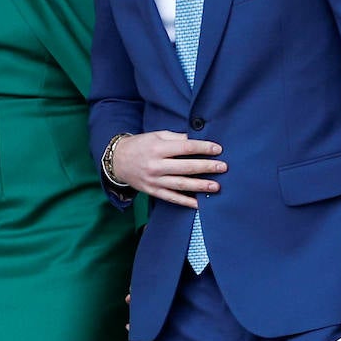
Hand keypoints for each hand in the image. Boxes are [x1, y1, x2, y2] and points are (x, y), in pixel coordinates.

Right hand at [110, 131, 225, 207]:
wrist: (118, 161)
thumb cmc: (140, 145)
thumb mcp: (156, 135)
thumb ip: (176, 138)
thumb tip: (197, 140)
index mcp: (158, 148)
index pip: (185, 148)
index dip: (203, 148)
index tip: (218, 149)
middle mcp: (156, 165)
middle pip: (186, 167)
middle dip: (206, 167)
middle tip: (223, 167)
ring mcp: (154, 180)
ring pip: (181, 184)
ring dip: (200, 186)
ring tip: (216, 186)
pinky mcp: (152, 191)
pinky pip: (172, 198)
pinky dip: (186, 202)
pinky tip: (200, 204)